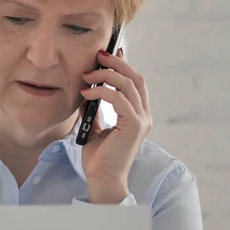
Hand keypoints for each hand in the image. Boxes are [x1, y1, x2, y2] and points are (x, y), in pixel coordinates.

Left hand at [79, 48, 151, 203]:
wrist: (102, 178)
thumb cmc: (99, 158)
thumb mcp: (95, 127)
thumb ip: (95, 111)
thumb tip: (87, 92)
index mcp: (137, 115)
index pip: (135, 83)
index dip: (125, 64)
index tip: (110, 51)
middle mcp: (143, 116)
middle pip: (136, 78)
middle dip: (117, 63)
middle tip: (99, 54)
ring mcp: (141, 120)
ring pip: (128, 85)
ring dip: (107, 75)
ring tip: (88, 73)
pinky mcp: (133, 126)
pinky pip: (118, 99)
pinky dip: (102, 92)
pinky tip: (87, 93)